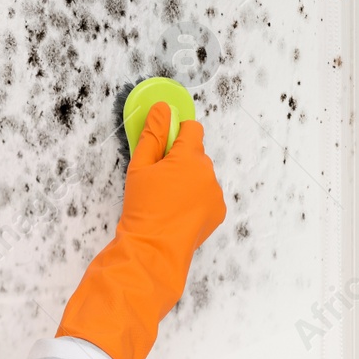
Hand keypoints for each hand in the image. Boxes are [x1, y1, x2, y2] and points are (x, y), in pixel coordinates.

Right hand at [116, 103, 226, 252]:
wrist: (154, 249)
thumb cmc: (143, 209)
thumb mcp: (139, 168)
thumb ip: (153, 134)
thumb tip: (161, 109)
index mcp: (189, 157)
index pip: (192, 128)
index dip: (177, 134)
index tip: (164, 147)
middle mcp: (208, 172)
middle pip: (196, 153)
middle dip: (180, 160)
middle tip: (159, 179)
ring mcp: (215, 193)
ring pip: (202, 175)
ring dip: (189, 180)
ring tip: (168, 200)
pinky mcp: (218, 211)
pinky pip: (207, 195)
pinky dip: (196, 199)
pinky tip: (178, 212)